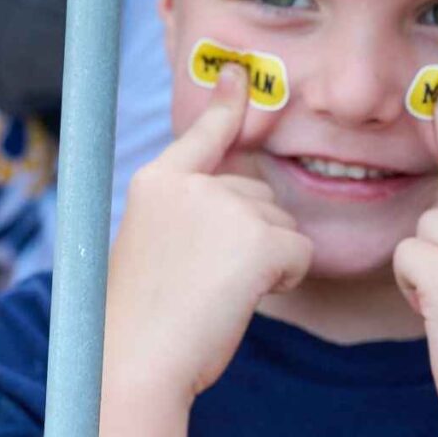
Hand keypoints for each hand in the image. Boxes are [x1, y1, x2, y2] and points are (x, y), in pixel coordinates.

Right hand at [109, 64, 315, 402]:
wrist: (136, 363)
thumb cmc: (139, 323)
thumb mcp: (153, 248)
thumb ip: (189, 215)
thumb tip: (250, 202)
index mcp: (155, 182)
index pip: (204, 135)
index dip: (227, 105)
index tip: (238, 73)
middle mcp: (191, 182)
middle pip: (257, 196)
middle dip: (250, 239)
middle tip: (200, 284)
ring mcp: (227, 206)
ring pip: (281, 225)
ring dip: (264, 263)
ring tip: (213, 295)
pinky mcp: (261, 238)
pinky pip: (301, 253)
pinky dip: (283, 281)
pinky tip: (240, 300)